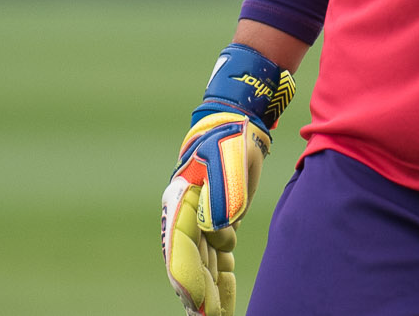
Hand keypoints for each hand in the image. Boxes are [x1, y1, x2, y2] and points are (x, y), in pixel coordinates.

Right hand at [163, 43, 296, 315]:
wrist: (237, 121)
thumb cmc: (231, 138)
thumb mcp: (228, 160)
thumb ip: (221, 193)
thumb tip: (214, 229)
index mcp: (182, 203)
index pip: (181, 249)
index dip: (188, 279)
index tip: (199, 305)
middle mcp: (187, 217)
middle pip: (190, 265)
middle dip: (199, 296)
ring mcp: (201, 222)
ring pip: (204, 266)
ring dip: (210, 294)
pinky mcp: (218, 222)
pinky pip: (218, 259)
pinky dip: (222, 280)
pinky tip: (226, 300)